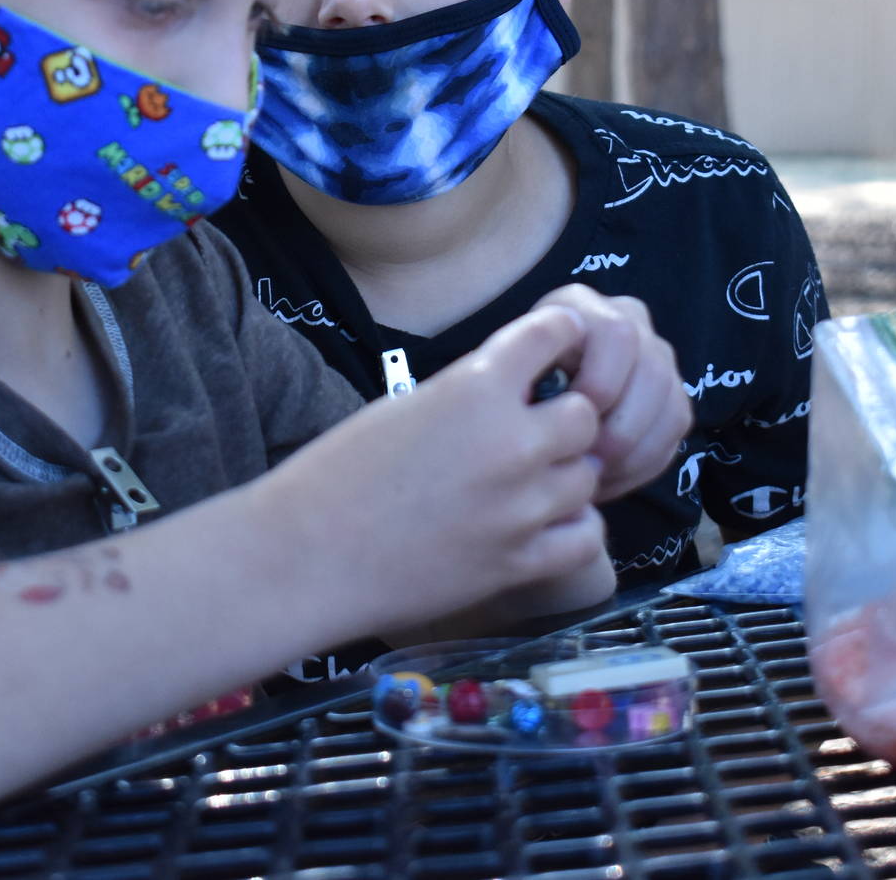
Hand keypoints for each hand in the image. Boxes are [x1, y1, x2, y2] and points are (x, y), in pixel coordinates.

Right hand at [266, 305, 606, 630]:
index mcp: (477, 386)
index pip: (555, 333)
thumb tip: (519, 393)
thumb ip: (473, 395)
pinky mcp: (519, 562)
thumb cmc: (338, 476)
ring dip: (564, 477)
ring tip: (529, 485)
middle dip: (563, 421)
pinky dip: (572, 529)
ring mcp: (521, 506)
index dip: (558, 338)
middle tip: (535, 434)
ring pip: (588, 477)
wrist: (307, 554)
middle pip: (585, 415)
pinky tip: (542, 527)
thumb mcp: (407, 404)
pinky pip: (587, 536)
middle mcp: (512, 441)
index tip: (553, 350)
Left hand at [530, 285, 691, 502]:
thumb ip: (524, 383)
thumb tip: (544, 412)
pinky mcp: (672, 396)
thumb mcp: (506, 377)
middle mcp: (629, 321)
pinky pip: (675, 431)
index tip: (569, 417)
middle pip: (654, 371)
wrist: (527, 403)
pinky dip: (644, 462)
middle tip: (586, 459)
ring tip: (594, 474)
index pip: (618, 334)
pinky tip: (609, 477)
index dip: (601, 382)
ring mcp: (657, 358)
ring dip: (633, 451)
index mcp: (581, 306)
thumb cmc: (511, 390)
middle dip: (621, 426)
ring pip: (672, 405)